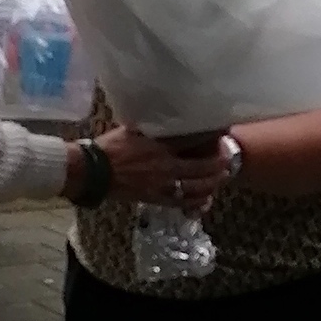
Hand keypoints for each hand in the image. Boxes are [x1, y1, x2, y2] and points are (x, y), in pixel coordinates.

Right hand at [99, 126, 227, 205]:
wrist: (93, 172)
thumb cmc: (109, 148)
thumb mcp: (132, 130)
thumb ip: (151, 127)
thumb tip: (162, 119)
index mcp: (160, 144)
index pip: (193, 138)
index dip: (211, 134)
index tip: (222, 129)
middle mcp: (166, 165)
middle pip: (203, 165)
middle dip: (219, 161)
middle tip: (227, 157)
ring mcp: (163, 184)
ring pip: (198, 185)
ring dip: (213, 181)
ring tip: (222, 176)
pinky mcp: (157, 199)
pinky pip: (184, 202)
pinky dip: (198, 200)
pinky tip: (206, 198)